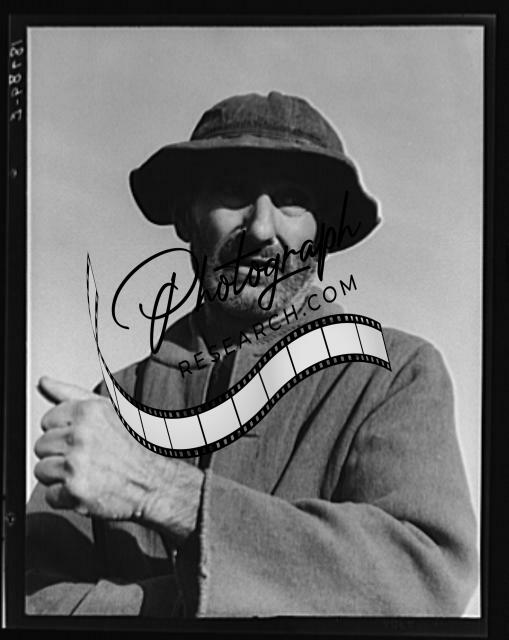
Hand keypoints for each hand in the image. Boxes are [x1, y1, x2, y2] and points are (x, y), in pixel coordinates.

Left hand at [34, 376, 202, 539]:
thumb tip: (43, 382)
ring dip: (60, 476)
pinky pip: (50, 495)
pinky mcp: (74, 491)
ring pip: (42, 470)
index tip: (81, 440)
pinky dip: (65, 497)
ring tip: (87, 474)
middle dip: (59, 454)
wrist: (157, 482)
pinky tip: (86, 489)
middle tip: (86, 458)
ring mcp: (76, 463)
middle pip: (41, 446)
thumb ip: (70, 393)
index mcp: (88, 412)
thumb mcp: (108, 410)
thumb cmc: (135, 446)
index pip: (48, 420)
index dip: (63, 432)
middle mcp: (81, 436)